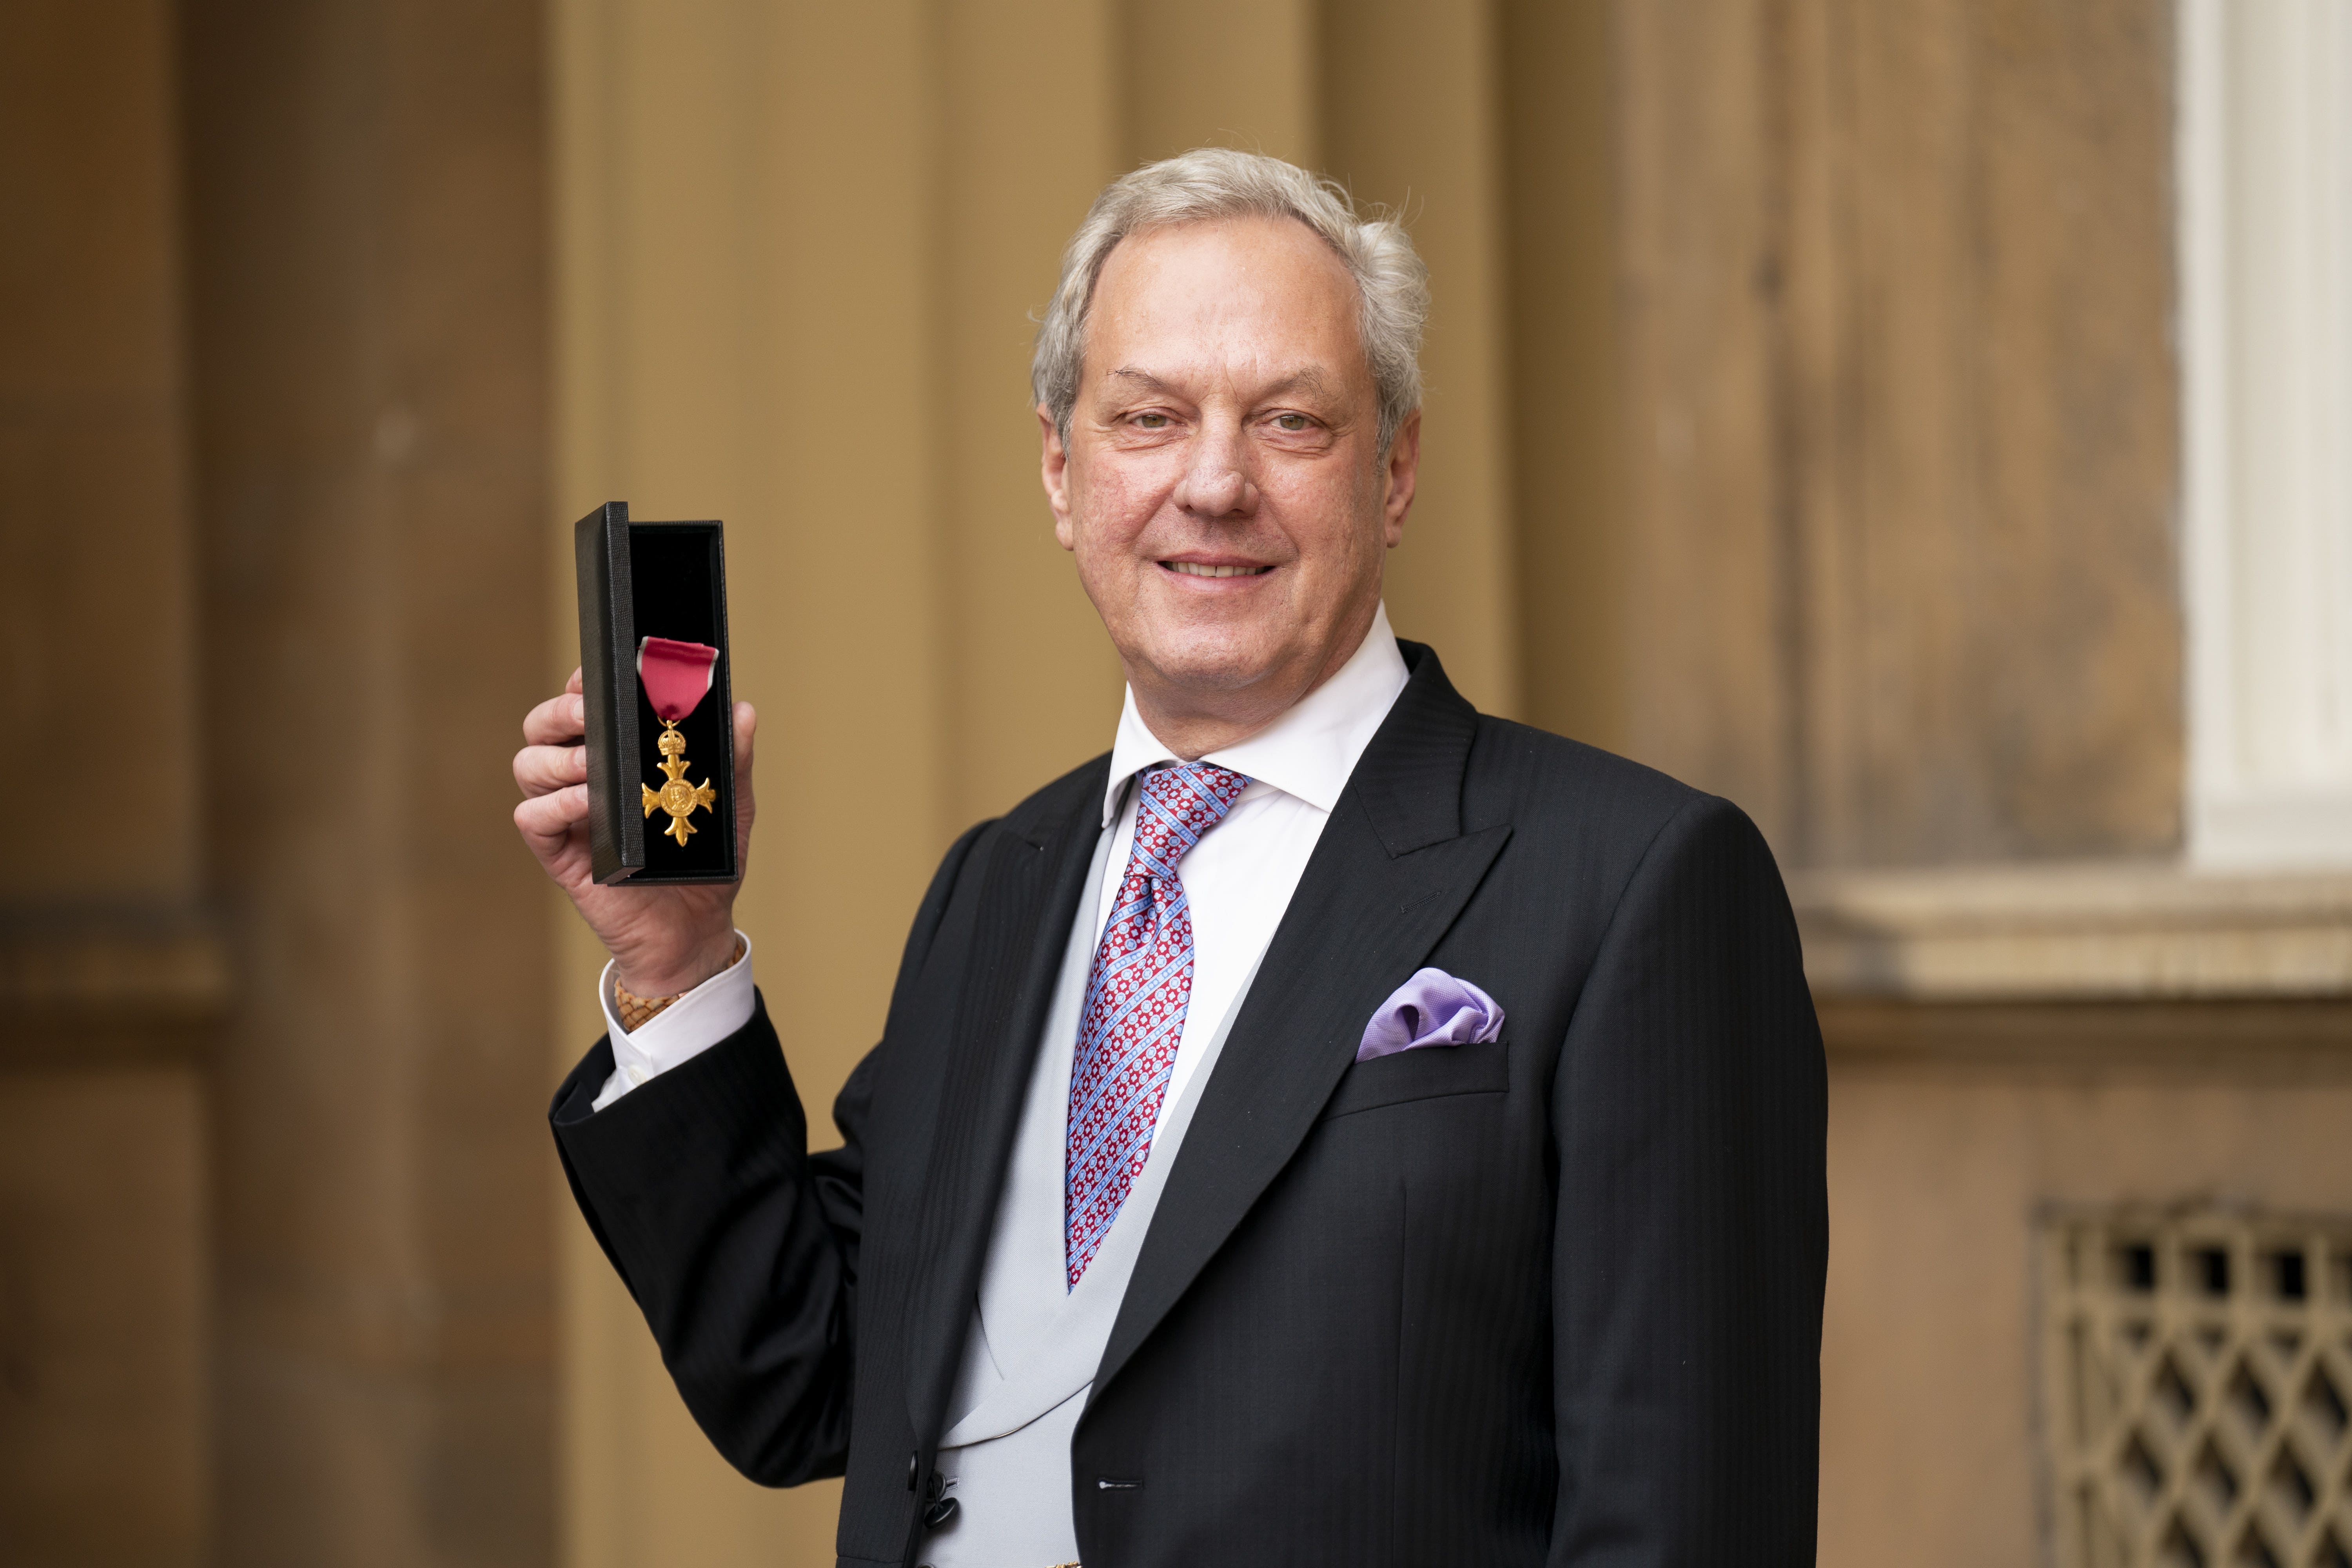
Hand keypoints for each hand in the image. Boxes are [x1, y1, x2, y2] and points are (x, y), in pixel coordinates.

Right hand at [513, 668, 755, 996]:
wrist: (696, 930)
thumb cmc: (705, 863)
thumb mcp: (727, 806)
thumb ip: (733, 760)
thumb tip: (742, 711)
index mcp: (616, 758)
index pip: (582, 707)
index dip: (580, 685)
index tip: (595, 676)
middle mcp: (582, 780)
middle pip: (542, 727)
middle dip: (558, 712)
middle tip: (588, 713)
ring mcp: (568, 817)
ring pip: (528, 765)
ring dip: (556, 757)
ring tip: (594, 765)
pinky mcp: (560, 855)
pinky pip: (532, 818)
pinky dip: (553, 804)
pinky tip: (587, 803)